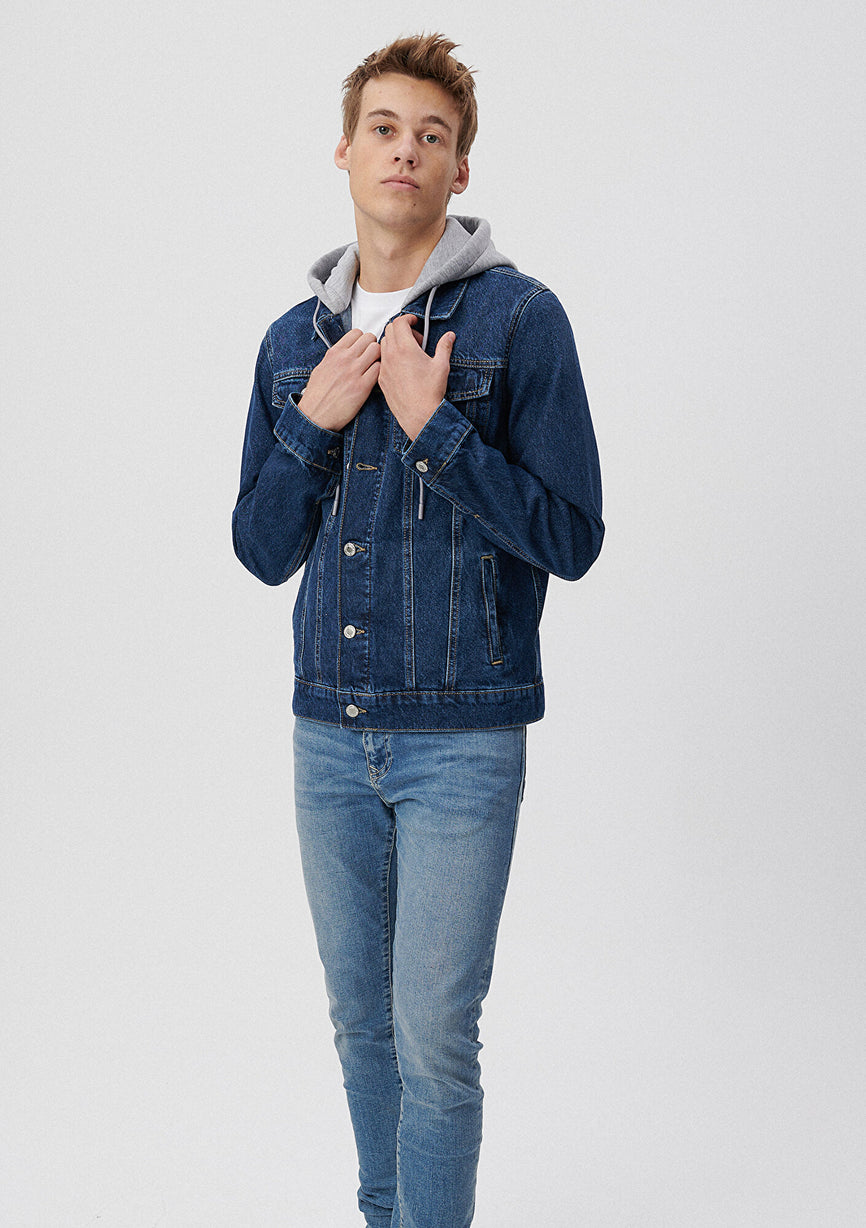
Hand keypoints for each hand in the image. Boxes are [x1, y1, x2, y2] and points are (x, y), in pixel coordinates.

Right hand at [297, 329, 380, 431]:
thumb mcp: (322, 368)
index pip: (356, 332)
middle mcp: (344, 359)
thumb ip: (336, 357)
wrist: (315, 416)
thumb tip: (348, 351)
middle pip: (370, 338)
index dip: (363, 339)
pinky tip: (374, 379)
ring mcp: (354, 372)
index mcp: (334, 353)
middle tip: (372, 356)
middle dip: (373, 345)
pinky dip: (380, 372)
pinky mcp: (362, 387)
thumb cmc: (317, 395)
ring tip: (374, 367)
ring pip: (377, 351)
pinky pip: (379, 370)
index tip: (363, 346)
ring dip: (379, 357)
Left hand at [379, 315, 454, 440]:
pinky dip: (390, 357)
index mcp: (405, 348)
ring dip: (394, 343)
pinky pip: (382, 361)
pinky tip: (402, 367)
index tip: (415, 322)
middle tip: (416, 339)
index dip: (408, 318)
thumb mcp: (441, 366)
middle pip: (389, 330)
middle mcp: (391, 355)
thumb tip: (450, 336)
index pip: (399, 322)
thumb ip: (444, 347)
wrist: (419, 415)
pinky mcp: (382, 379)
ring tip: (409, 353)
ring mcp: (384, 368)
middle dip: (402, 329)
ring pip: (383, 345)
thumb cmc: (430, 392)